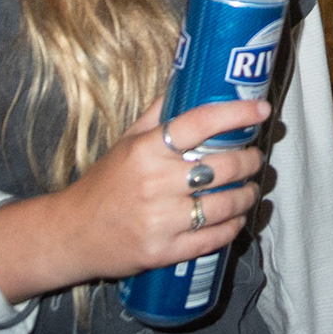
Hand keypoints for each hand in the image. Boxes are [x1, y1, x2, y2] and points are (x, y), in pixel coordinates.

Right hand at [52, 96, 269, 280]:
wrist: (71, 233)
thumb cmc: (104, 183)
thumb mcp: (126, 142)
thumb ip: (157, 114)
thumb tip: (186, 81)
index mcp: (146, 150)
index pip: (199, 123)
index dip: (236, 114)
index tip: (260, 109)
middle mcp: (155, 183)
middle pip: (223, 166)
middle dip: (250, 161)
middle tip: (255, 158)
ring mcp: (160, 220)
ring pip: (224, 204)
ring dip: (247, 196)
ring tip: (250, 189)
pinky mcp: (163, 252)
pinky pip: (212, 238)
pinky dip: (233, 227)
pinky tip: (237, 218)